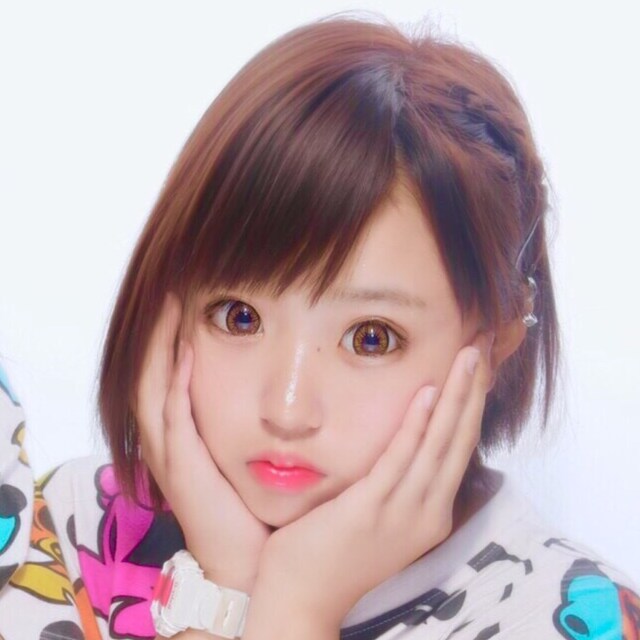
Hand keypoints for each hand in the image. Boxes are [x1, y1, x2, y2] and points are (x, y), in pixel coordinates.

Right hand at [136, 293, 270, 592]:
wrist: (242, 556)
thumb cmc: (244, 503)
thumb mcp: (238, 450)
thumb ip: (243, 415)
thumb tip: (270, 380)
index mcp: (178, 432)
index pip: (164, 371)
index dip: (167, 333)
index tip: (184, 294)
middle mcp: (164, 438)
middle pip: (149, 371)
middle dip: (157, 328)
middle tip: (171, 286)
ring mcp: (169, 453)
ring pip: (152, 387)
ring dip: (159, 344)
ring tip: (172, 302)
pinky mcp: (182, 469)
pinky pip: (173, 418)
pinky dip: (176, 383)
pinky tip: (186, 351)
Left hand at [248, 332, 492, 629]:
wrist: (302, 600)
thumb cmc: (336, 553)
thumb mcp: (381, 517)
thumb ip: (397, 483)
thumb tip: (404, 442)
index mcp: (430, 512)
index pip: (457, 449)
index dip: (470, 406)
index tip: (475, 370)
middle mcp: (427, 513)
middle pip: (458, 440)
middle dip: (473, 391)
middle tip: (482, 348)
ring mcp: (401, 513)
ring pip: (438, 444)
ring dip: (456, 397)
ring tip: (468, 357)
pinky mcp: (370, 509)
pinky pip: (398, 460)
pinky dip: (416, 426)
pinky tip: (427, 394)